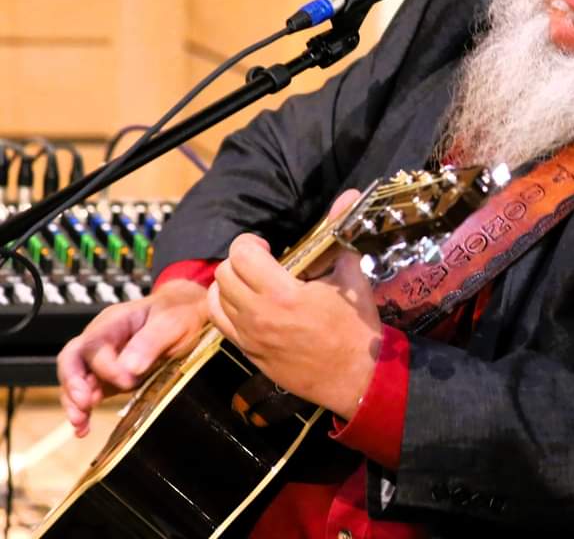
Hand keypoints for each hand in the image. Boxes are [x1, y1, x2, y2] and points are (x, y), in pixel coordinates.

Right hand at [57, 279, 209, 436]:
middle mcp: (102, 341)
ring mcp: (106, 360)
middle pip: (72, 362)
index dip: (105, 367)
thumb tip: (129, 368)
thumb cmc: (179, 312)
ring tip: (81, 424)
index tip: (126, 381)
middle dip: (73, 386)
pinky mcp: (113, 377)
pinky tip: (84, 427)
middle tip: (84, 405)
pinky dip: (86, 411)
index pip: (94, 346)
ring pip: (78, 381)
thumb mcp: (170, 322)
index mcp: (113, 322)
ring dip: (76, 404)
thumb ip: (149, 342)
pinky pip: (92, 393)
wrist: (190, 313)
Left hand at [207, 190, 383, 420]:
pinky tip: (248, 306)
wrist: (357, 379)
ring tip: (253, 286)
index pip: (241, 255)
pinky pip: (219, 324)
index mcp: (283, 294)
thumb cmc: (356, 329)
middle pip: (223, 274)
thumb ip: (341, 235)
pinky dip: (226, 309)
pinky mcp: (248, 353)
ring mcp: (250, 337)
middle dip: (240, 262)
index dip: (250, 244)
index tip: (268, 249)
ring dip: (230, 285)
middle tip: (262, 265)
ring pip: (215, 299)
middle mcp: (259, 315)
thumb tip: (350, 195)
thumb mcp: (351, 278)